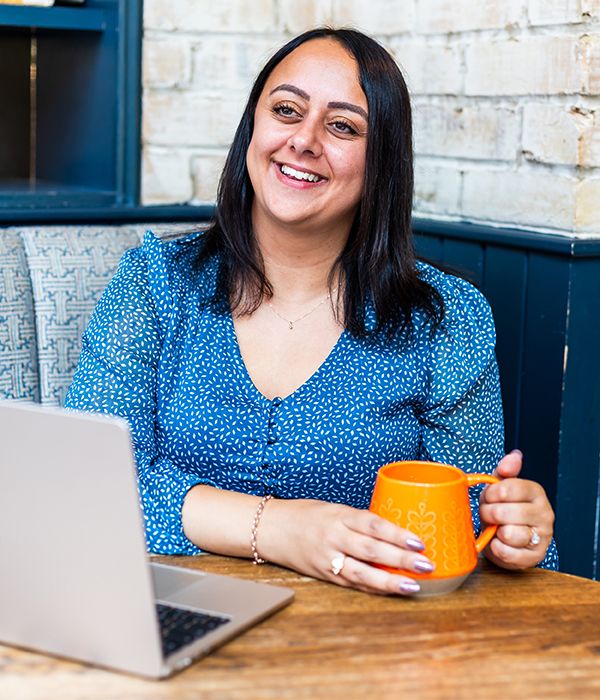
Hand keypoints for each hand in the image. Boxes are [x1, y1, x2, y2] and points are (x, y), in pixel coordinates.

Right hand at [260, 498, 432, 594]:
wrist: (271, 529)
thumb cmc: (305, 514)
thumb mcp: (334, 508)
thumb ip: (359, 521)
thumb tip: (394, 530)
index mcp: (338, 515)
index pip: (372, 524)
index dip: (396, 534)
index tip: (418, 542)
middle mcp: (333, 537)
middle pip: (371, 550)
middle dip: (400, 559)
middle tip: (426, 565)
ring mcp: (328, 558)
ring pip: (362, 573)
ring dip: (390, 581)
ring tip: (413, 586)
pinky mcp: (324, 575)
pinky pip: (352, 583)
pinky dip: (373, 588)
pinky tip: (391, 590)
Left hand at [479, 450, 553, 569]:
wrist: (507, 539)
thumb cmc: (503, 509)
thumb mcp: (501, 488)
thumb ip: (505, 471)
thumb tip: (514, 456)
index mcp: (535, 492)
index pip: (507, 488)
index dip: (489, 494)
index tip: (488, 498)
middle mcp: (544, 513)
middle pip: (504, 512)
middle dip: (488, 514)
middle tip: (488, 515)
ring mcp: (542, 536)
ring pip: (508, 533)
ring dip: (494, 532)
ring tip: (496, 528)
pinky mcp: (535, 556)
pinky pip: (508, 552)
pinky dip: (497, 548)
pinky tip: (499, 542)